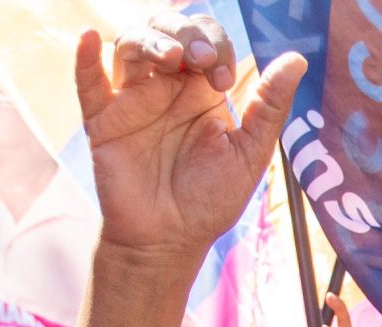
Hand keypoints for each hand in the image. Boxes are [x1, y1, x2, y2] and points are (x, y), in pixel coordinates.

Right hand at [76, 13, 305, 262]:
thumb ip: (269, 106)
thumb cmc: (208, 203)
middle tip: (202, 57)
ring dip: (151, 39)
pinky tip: (88, 39)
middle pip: (167, 29)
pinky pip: (89, 84)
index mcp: (200, 90)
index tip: (224, 79)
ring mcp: (132, 102)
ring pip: (131, 44)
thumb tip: (297, 59)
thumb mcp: (249, 154)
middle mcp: (165, 88)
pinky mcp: (103, 123)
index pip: (206, 40)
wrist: (168, 243)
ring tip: (170, 56)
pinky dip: (84, 60)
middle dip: (186, 31)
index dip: (217, 45)